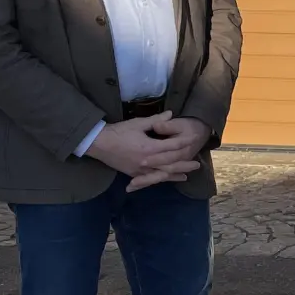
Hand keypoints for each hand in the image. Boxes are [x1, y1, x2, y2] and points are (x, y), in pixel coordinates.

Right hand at [85, 113, 201, 190]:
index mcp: (149, 148)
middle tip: (197, 164)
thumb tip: (171, 114)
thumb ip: (156, 120)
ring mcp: (140, 170)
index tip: (194, 141)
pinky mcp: (134, 174)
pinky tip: (167, 180)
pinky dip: (161, 179)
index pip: (172, 146)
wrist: (98, 144)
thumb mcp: (137, 123)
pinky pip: (151, 179)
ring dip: (175, 175)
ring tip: (187, 175)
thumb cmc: (118, 132)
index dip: (184, 143)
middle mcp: (147, 161)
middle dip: (184, 164)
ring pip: (162, 174)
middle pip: (171, 164)